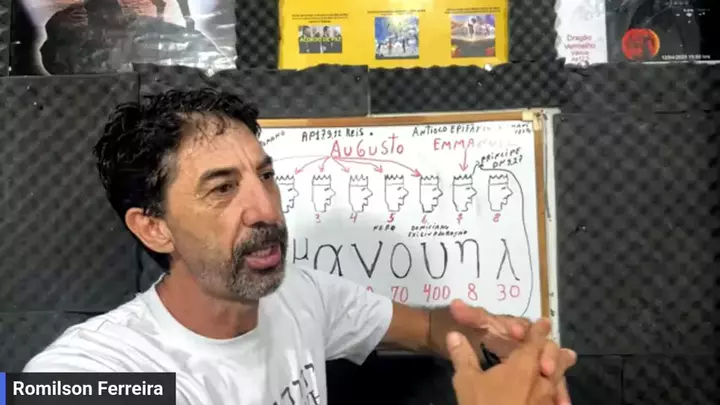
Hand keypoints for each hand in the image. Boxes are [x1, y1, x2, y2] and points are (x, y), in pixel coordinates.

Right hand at [447, 318, 574, 404]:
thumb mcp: (466, 381)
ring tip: (568, 371)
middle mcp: (541, 380)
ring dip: (562, 373)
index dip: (539, 330)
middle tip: (567, 351)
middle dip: (558, 354)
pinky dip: (560, 397)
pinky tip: (559, 402)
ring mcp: (547, 400)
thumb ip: (462, 355)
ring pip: (559, 382)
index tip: (544, 322)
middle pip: (556, 361)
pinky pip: (557, 402)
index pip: (534, 340)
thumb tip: (453, 335)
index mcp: (523, 364)